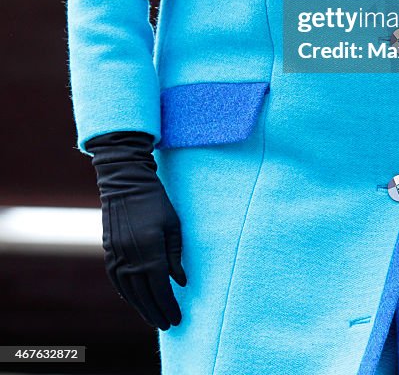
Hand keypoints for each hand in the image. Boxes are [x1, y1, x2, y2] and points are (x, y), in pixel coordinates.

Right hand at [85, 130, 185, 329]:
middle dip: (157, 312)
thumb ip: (176, 255)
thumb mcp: (173, 225)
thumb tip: (181, 282)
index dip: (168, 305)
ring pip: (129, 291)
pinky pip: (117, 281)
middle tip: (168, 324)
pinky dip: (127, 294)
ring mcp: (117, 255)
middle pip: (144, 295)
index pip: (160, 288)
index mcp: (150, 250)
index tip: (177, 318)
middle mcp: (131, 257)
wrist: (126, 181)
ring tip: (154, 317)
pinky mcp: (109, 251)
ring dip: (142, 307)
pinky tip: (135, 301)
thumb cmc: (155, 200)